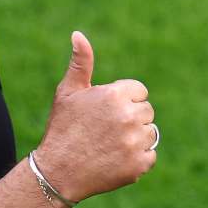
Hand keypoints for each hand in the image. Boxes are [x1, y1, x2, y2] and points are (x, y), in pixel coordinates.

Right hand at [34, 31, 156, 201]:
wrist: (57, 172)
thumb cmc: (63, 128)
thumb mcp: (68, 92)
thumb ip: (81, 62)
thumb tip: (78, 34)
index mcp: (115, 94)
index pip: (139, 91)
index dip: (123, 100)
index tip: (105, 112)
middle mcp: (128, 116)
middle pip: (146, 111)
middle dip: (130, 118)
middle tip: (105, 130)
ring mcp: (135, 142)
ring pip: (150, 133)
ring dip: (135, 138)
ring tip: (109, 145)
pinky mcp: (139, 165)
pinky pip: (150, 155)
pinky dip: (137, 159)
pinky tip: (115, 159)